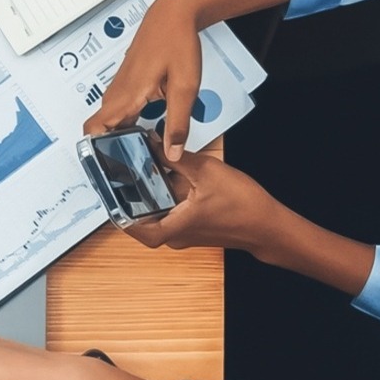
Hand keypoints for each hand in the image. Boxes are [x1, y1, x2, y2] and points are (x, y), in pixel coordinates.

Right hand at [85, 0, 204, 157]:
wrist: (173, 15)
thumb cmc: (177, 43)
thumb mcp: (185, 87)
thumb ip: (178, 124)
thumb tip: (172, 152)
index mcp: (126, 97)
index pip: (94, 131)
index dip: (99, 151)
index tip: (113, 165)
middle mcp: (117, 93)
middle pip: (102, 130)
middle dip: (114, 149)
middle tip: (136, 162)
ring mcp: (120, 87)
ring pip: (111, 119)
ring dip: (122, 135)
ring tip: (144, 148)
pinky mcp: (127, 83)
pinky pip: (120, 109)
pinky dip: (128, 122)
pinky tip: (149, 126)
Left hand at [120, 150, 286, 253]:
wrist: (269, 225)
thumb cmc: (244, 206)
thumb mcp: (207, 172)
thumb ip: (177, 158)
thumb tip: (154, 144)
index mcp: (174, 227)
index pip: (134, 228)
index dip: (119, 212)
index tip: (110, 194)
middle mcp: (176, 235)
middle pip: (142, 220)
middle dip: (132, 198)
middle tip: (123, 178)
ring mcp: (185, 233)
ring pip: (157, 216)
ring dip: (150, 198)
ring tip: (143, 174)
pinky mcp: (194, 228)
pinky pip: (172, 214)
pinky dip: (167, 199)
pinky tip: (170, 179)